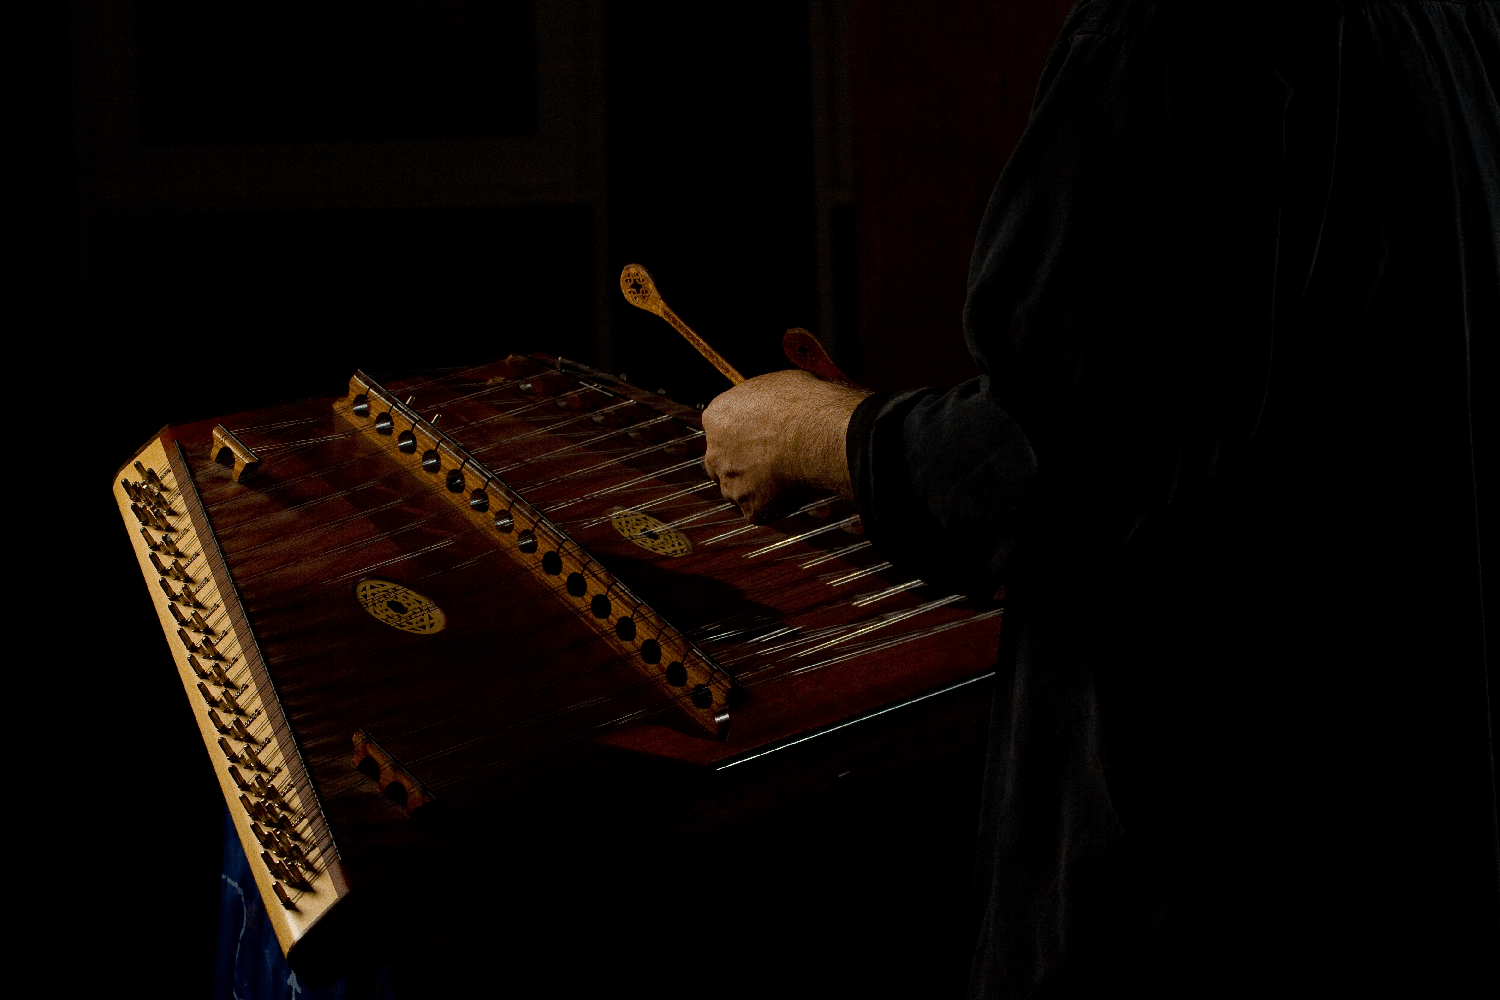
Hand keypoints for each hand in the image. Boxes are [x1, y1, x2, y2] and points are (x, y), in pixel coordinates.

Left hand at [701, 369, 869, 522]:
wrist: (820, 437)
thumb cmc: (804, 405)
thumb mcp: (777, 385)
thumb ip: (761, 402)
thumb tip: (772, 404)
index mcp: (717, 417)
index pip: (719, 430)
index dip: (742, 435)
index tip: (760, 437)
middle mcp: (715, 453)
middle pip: (721, 463)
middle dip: (740, 464)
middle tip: (770, 460)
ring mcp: (731, 484)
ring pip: (739, 490)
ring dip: (757, 486)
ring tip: (789, 475)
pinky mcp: (751, 509)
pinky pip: (762, 510)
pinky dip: (776, 504)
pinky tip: (795, 490)